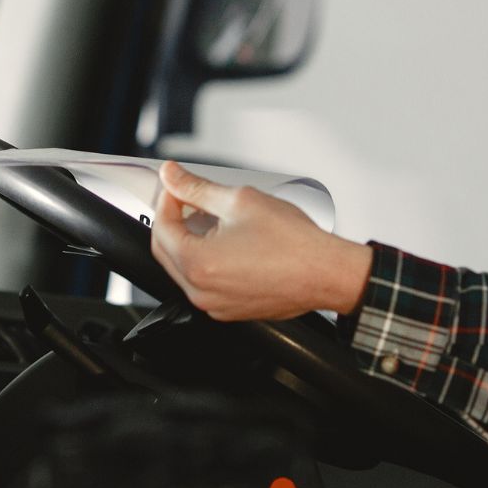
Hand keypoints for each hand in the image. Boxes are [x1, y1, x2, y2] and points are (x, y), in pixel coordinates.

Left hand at [148, 160, 372, 321]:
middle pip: (166, 251)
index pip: (161, 228)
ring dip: (188, 241)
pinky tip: (224, 241)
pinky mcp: (230, 310)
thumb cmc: (294, 243)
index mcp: (198, 265)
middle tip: (187, 199)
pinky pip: (204, 283)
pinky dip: (205, 261)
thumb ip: (197, 188)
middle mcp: (202, 292)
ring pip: (183, 269)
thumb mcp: (239, 201)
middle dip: (172, 221)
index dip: (166, 201)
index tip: (175, 186)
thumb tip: (173, 176)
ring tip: (210, 218)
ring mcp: (215, 305)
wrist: (326, 273)